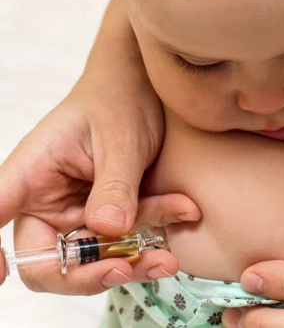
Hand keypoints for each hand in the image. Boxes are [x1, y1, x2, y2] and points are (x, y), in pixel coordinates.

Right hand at [0, 66, 199, 294]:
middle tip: (123, 270)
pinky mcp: (111, 215)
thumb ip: (115, 184)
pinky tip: (185, 210)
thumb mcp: (121, 138)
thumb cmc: (120, 100)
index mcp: (31, 174)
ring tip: (168, 258)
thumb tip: (108, 230)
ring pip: (94, 258)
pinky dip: (155, 234)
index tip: (0, 273)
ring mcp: (79, 211)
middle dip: (85, 274)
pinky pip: (128, 239)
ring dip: (132, 261)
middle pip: (46, 261)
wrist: (148, 88)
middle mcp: (48, 200)